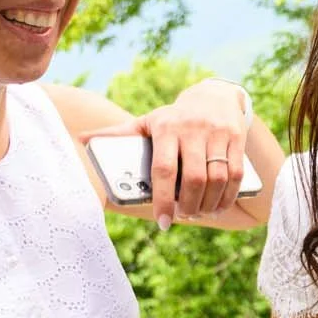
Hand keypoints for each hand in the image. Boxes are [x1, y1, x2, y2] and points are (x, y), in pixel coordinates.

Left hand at [93, 78, 249, 227]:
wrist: (214, 96)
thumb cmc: (174, 118)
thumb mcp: (147, 121)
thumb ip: (118, 133)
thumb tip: (81, 139)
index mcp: (166, 128)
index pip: (163, 169)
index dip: (163, 199)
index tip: (162, 221)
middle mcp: (193, 129)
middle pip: (193, 178)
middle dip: (189, 205)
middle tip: (183, 217)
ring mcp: (217, 134)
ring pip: (217, 179)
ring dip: (208, 204)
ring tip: (199, 214)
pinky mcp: (237, 139)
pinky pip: (236, 174)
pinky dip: (228, 196)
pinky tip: (218, 206)